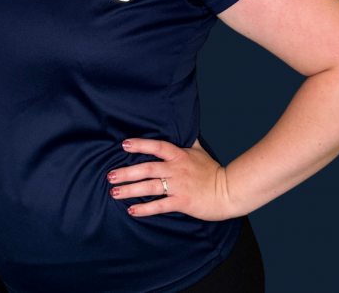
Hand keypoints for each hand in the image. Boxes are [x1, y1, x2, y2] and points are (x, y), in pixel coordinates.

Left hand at [106, 137, 234, 221]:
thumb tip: (184, 127)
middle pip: (147, 168)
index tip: (124, 144)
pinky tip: (132, 211)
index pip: (157, 147)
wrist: (228, 191)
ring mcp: (178, 186)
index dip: (140, 145)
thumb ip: (188, 140)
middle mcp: (176, 169)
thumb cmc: (213, 171)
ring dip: (131, 190)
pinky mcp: (181, 202)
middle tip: (110, 176)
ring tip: (115, 192)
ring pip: (150, 187)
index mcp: (179, 155)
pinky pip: (160, 205)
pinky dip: (145, 209)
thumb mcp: (200, 150)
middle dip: (127, 172)